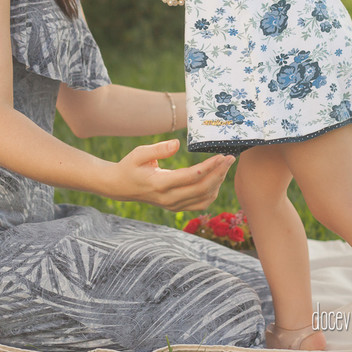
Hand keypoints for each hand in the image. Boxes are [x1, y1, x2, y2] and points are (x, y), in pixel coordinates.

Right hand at [113, 139, 234, 210]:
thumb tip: (176, 144)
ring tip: (225, 165)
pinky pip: (200, 204)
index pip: (191, 177)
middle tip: (230, 158)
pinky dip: (212, 192)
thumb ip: (158, 149)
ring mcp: (173, 205)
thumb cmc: (130, 166)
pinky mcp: (177, 207)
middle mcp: (169, 198)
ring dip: (218, 182)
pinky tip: (216, 178)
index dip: (209, 166)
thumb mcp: (138, 153)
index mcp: (160, 184)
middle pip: (202, 189)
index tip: (221, 155)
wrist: (121, 187)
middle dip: (220, 173)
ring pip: (204, 198)